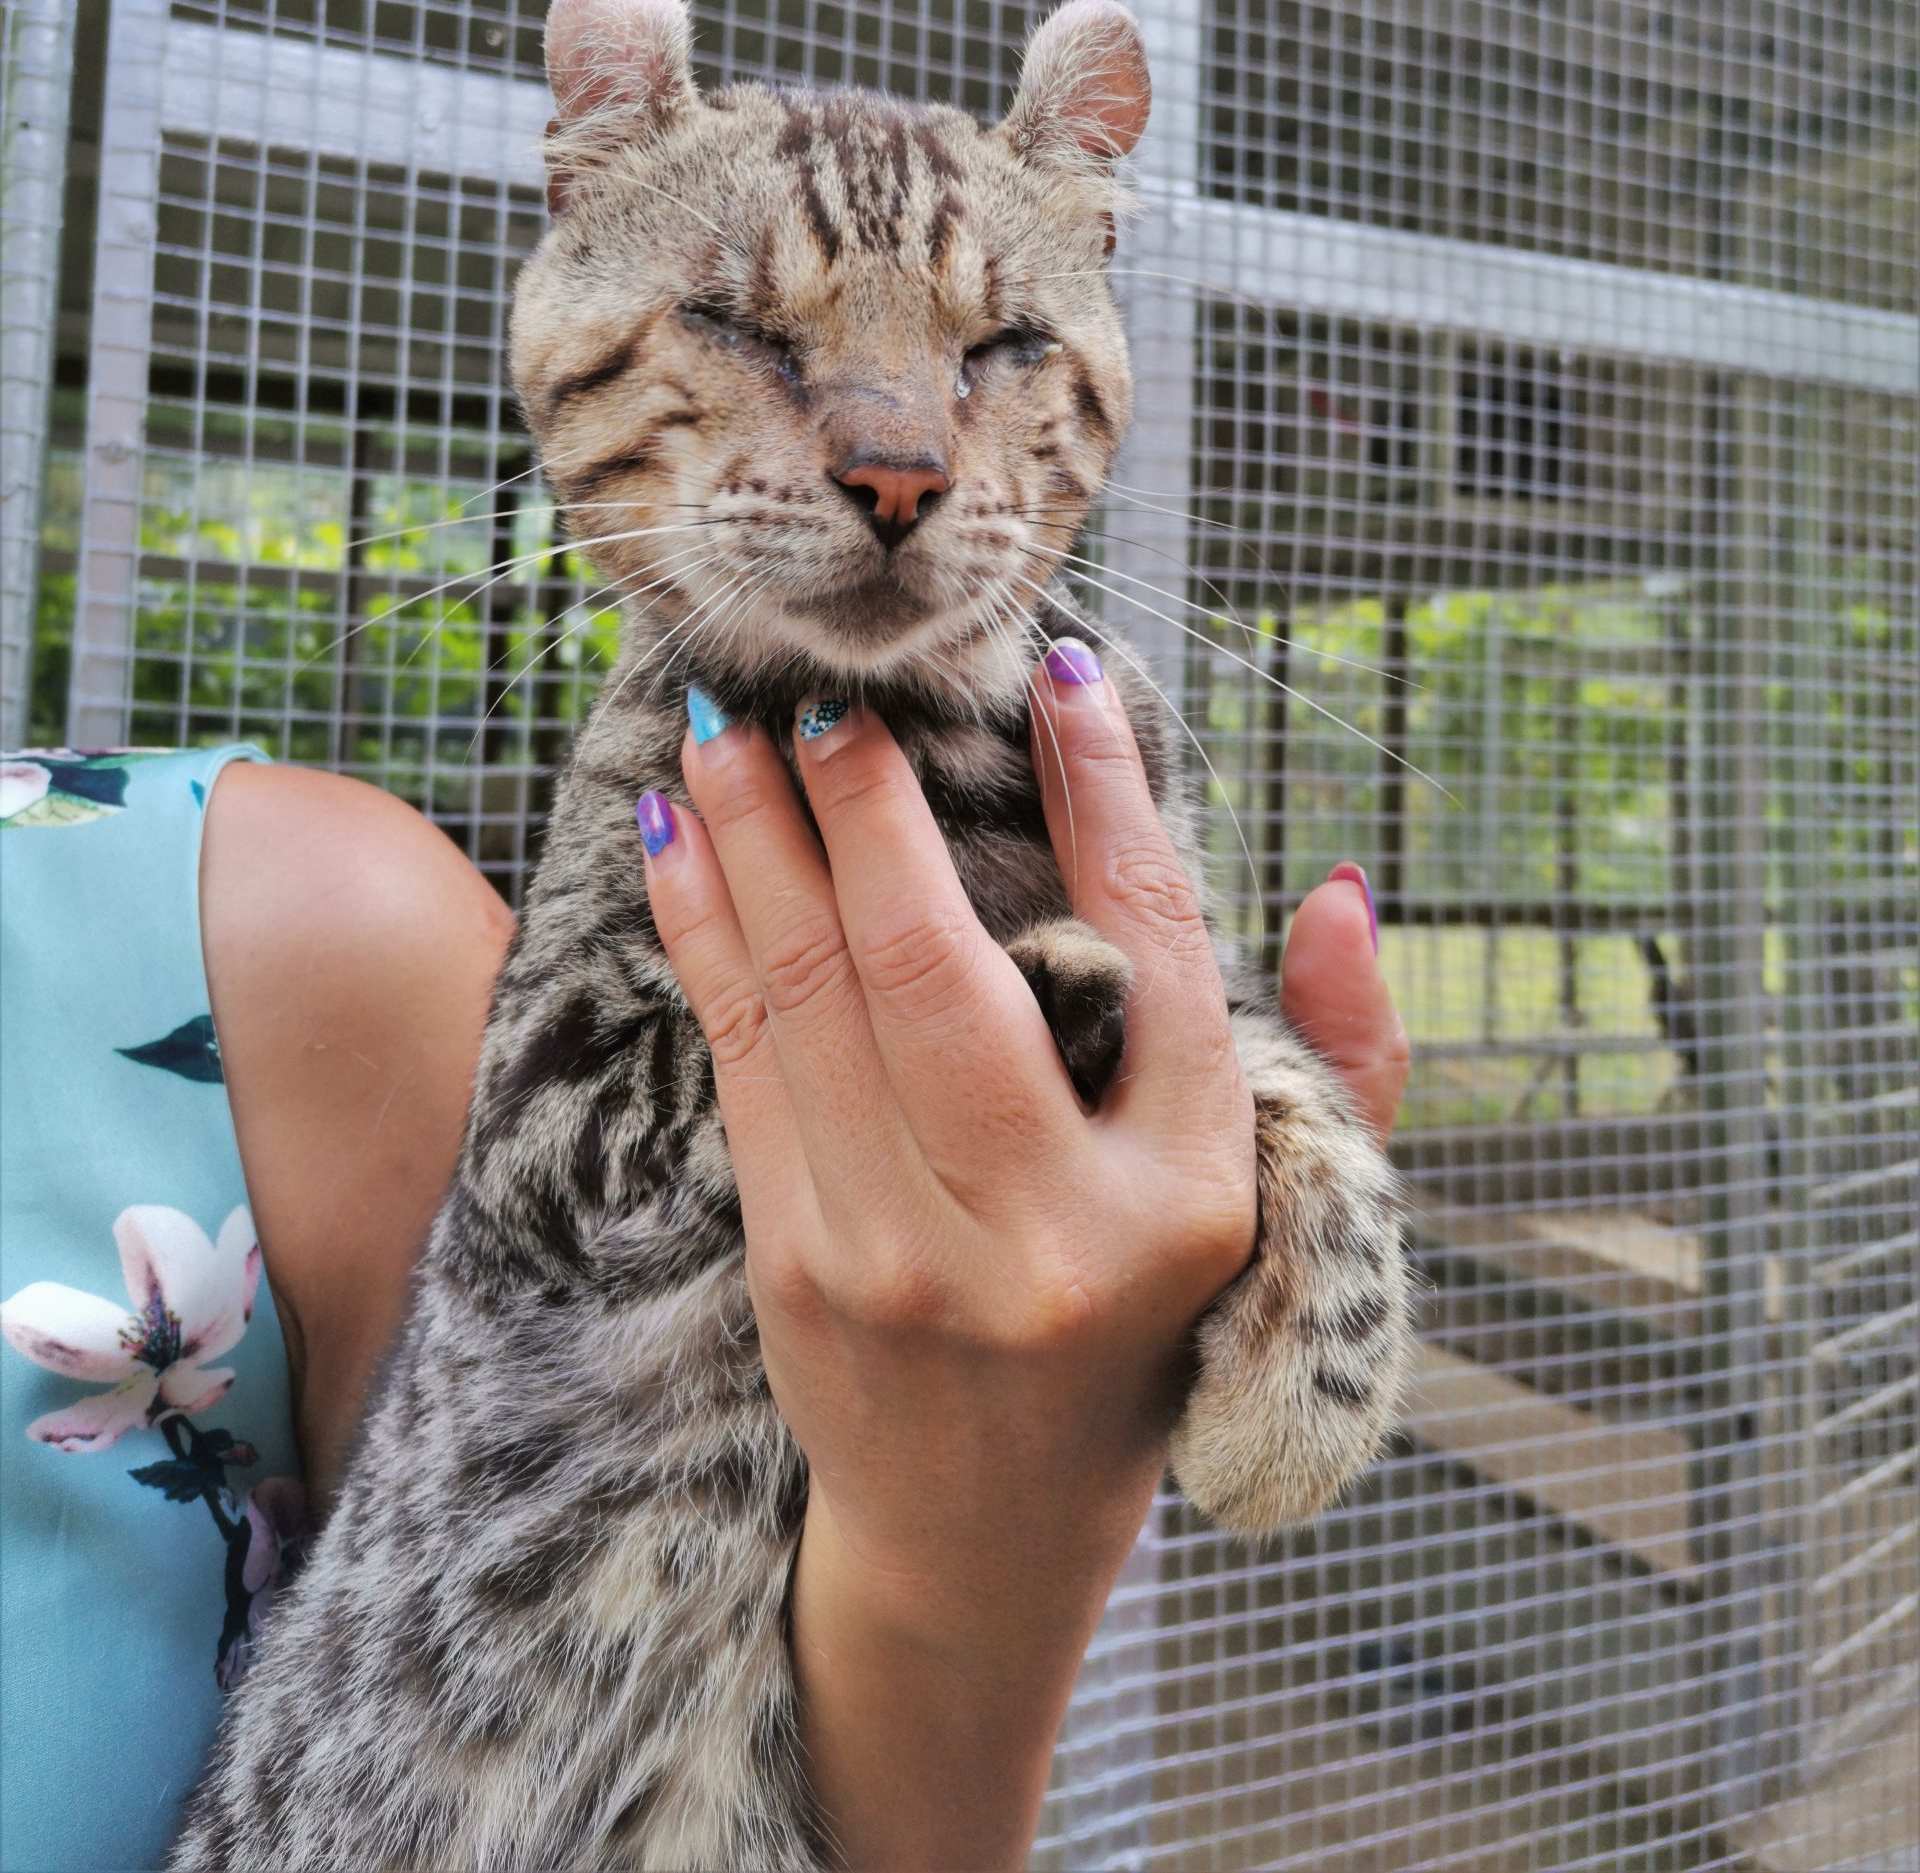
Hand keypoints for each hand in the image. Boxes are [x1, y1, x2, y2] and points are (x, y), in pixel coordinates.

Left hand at [638, 659, 1404, 1869]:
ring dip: (754, 837)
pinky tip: (679, 836)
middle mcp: (1043, 1222)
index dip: (1100, 789)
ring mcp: (903, 1250)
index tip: (1055, 670)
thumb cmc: (1146, 1332)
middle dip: (865, 802)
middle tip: (829, 691)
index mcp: (1186, 1188)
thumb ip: (1343, 1051)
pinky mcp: (796, 1264)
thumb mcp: (1289, 1210)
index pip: (1148, 938)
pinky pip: (743, 1054)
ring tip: (718, 721)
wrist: (984, 1534)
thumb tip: (1339, 888)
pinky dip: (706, 927)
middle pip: (932, 960)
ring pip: (812, 992)